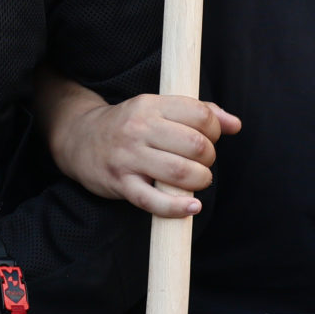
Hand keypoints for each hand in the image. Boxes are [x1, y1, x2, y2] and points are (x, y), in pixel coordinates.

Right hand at [49, 94, 240, 216]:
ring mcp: (129, 157)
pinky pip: (154, 201)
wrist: (79, 139)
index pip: (199, 115)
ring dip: (199, 181)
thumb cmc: (129, 125)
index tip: (209, 139)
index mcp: (151, 105)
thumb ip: (198, 112)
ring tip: (197, 181)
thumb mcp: (158, 109)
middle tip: (202, 162)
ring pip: (180, 173)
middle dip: (209, 158)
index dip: (215, 130)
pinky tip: (191, 207)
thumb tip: (235, 124)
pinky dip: (178, 208)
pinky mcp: (120, 183)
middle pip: (195, 145)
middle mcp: (139, 128)